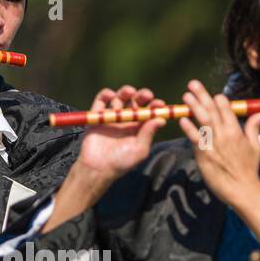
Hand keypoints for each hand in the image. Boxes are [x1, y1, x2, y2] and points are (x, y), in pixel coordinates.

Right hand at [40, 88, 163, 234]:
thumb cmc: (121, 162)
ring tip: (129, 92)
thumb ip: (148, 134)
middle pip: (136, 102)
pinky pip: (101, 101)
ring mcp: (112, 117)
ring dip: (126, 92)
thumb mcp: (139, 150)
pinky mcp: (98, 116)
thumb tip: (161, 119)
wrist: (98, 168)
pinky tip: (111, 95)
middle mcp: (126, 120)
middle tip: (146, 95)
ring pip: (120, 98)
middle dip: (142, 96)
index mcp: (138, 128)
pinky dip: (105, 94)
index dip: (155, 106)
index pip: (149, 112)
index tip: (159, 104)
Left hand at [179, 79, 259, 210]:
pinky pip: (195, 138)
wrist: (242, 189)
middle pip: (212, 110)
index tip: (212, 95)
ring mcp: (213, 143)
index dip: (218, 99)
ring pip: (202, 120)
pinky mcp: (204, 154)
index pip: (226, 108)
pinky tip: (182, 119)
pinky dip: (188, 128)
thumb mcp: (255, 146)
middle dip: (202, 95)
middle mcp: (224, 134)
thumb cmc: (248, 169)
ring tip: (186, 96)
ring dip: (194, 106)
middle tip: (193, 84)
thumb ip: (253, 127)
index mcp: (236, 130)